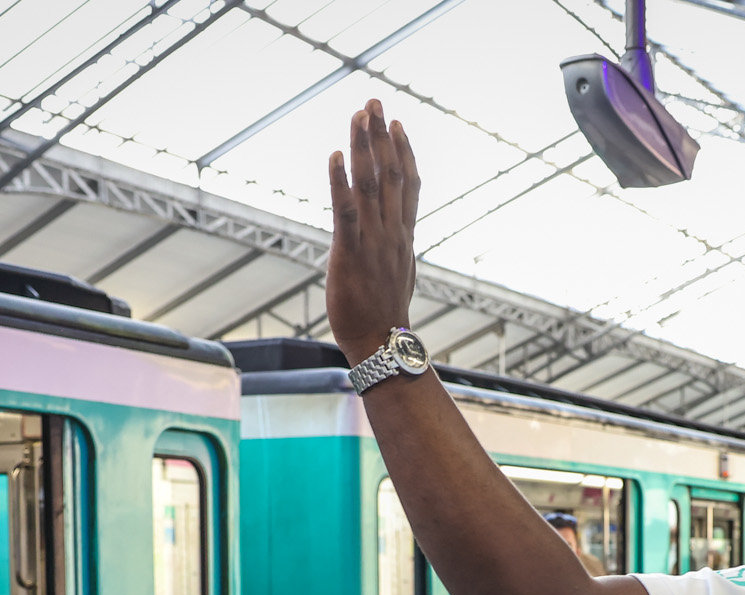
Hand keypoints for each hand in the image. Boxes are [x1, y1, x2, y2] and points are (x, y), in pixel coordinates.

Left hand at [326, 100, 420, 363]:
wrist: (381, 343)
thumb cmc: (385, 314)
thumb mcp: (398, 274)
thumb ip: (396, 248)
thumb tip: (398, 238)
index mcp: (404, 235)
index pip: (409, 183)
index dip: (403, 150)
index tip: (397, 123)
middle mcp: (392, 231)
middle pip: (390, 173)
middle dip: (382, 135)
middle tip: (374, 101)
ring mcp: (373, 240)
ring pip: (370, 184)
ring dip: (365, 147)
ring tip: (358, 115)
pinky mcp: (350, 251)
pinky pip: (346, 210)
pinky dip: (340, 181)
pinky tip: (335, 156)